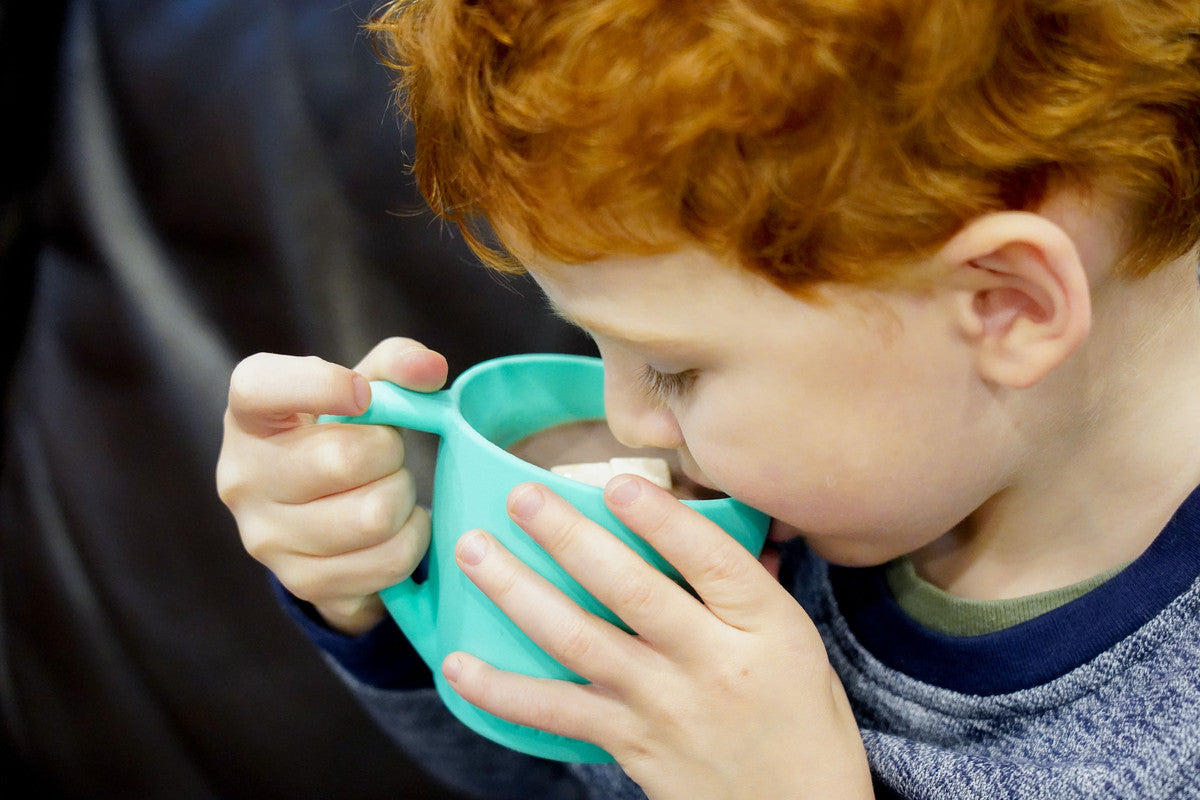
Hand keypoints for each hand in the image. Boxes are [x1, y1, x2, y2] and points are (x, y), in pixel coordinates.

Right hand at [216, 337, 447, 633]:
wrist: (319, 518)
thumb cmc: (342, 437)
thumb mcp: (362, 392)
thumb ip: (396, 366)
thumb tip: (430, 368)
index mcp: (250, 417)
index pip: (260, 389)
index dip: (319, 385)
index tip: (364, 394)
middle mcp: (242, 478)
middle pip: (342, 460)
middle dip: (388, 453)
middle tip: (389, 454)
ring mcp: (266, 538)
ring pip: (374, 516)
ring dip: (403, 499)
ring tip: (392, 491)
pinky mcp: (302, 582)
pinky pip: (388, 561)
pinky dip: (411, 540)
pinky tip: (396, 528)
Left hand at [442, 476, 872, 799]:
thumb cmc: (802, 718)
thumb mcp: (797, 641)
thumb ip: (746, 582)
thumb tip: (693, 520)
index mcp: (764, 627)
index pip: (710, 560)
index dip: (661, 520)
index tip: (617, 483)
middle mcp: (710, 662)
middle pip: (632, 590)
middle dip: (568, 537)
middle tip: (520, 496)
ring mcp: (662, 705)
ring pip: (579, 640)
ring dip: (519, 591)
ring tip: (475, 551)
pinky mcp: (628, 742)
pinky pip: (555, 712)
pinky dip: (502, 690)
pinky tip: (459, 664)